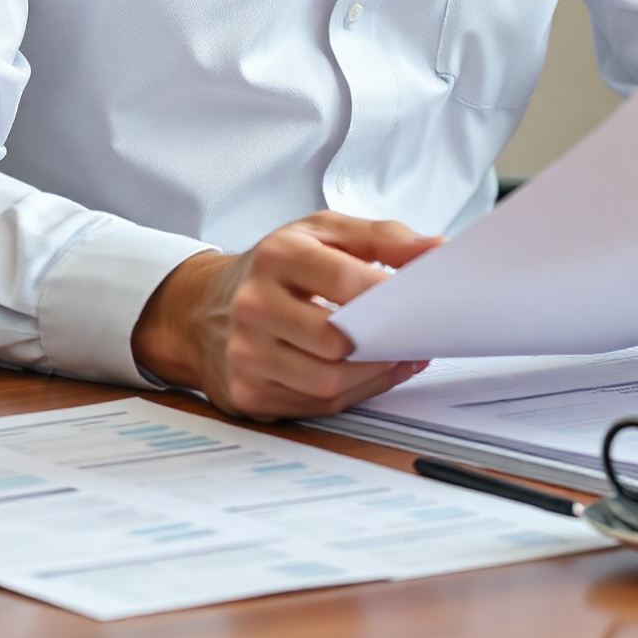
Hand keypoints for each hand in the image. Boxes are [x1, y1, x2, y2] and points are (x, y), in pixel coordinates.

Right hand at [131, 211, 440, 419]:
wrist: (202, 307)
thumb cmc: (275, 267)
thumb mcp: (322, 233)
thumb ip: (382, 237)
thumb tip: (435, 251)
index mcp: (276, 256)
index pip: (342, 280)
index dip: (388, 295)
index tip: (419, 299)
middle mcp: (254, 305)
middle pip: (335, 341)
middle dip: (382, 341)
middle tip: (413, 334)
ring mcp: (246, 354)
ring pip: (327, 381)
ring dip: (374, 375)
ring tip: (398, 356)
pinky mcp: (247, 392)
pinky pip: (315, 404)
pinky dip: (352, 392)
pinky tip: (367, 373)